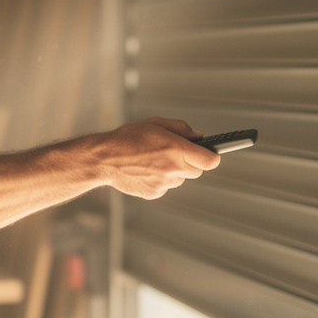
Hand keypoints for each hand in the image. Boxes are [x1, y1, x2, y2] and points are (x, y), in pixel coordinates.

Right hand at [93, 117, 221, 199]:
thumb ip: (182, 128)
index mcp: (176, 150)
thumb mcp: (157, 123)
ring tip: (155, 160)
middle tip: (176, 153)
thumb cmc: (127, 138)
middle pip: (197, 171)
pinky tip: (147, 169)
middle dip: (191, 162)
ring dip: (175, 171)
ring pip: (181, 179)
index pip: (210, 161)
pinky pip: (166, 186)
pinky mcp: (155, 193)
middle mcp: (173, 169)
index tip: (210, 153)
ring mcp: (164, 184)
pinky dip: (161, 179)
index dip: (212, 156)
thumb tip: (197, 137)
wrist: (104, 159)